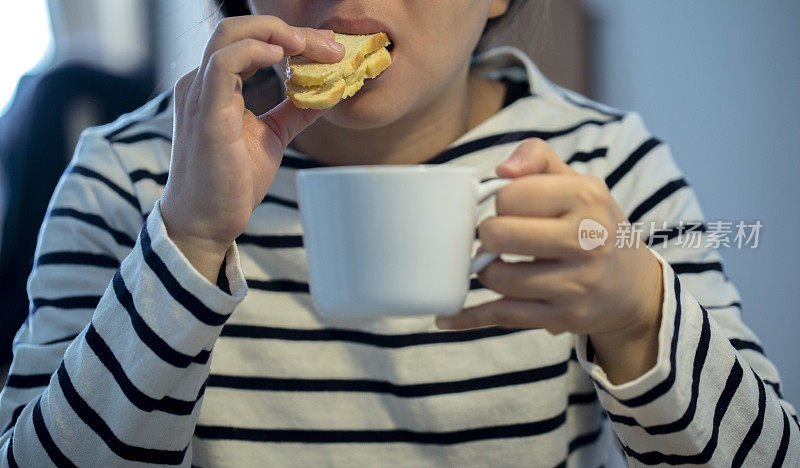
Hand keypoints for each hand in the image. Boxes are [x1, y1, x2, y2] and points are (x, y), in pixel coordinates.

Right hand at [160, 16, 344, 280]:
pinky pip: (223, 64)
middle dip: (288, 29)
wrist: (207, 221)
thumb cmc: (231, 182)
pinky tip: (282, 56)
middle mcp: (202, 82)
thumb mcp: (272, 137)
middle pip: (239, 28)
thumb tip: (328, 93)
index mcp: (215, 85)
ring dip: (277, 34)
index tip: (327, 46)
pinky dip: (254, 51)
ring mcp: (200, 95)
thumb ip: (294, 111)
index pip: (250, 40)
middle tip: (328, 45)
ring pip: (230, 36)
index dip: (291, 36)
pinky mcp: (207, 114)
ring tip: (311, 48)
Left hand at [435, 138, 663, 382]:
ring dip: (485, 271)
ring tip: (497, 264)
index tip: (511, 210)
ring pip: (498, 277)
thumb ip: (537, 157)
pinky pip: (503, 316)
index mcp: (586, 197)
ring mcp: (577, 283)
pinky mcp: (564, 317)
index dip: (500, 202)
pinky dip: (469, 318)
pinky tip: (446, 317)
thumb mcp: (577, 182)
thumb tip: (502, 170)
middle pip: (498, 235)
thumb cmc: (592, 225)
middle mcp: (587, 240)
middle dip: (487, 237)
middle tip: (498, 239)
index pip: (510, 194)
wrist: (633, 286)